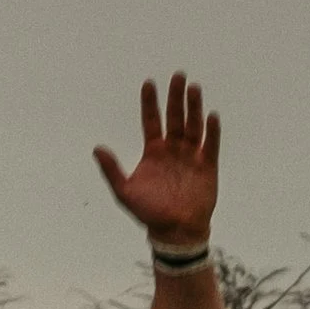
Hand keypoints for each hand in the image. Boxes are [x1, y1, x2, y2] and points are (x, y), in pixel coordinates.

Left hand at [93, 73, 221, 247]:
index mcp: (154, 152)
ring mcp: (191, 156)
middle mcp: (173, 150)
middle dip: (175, 97)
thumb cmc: (149, 214)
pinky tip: (211, 116)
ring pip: (193, 125)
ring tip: (193, 88)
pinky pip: (210, 145)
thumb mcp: (125, 192)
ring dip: (194, 107)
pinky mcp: (207, 166)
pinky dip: (212, 131)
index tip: (148, 83)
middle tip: (178, 75)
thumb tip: (97, 148)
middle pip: (174, 117)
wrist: (175, 233)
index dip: (149, 103)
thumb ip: (111, 170)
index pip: (151, 121)